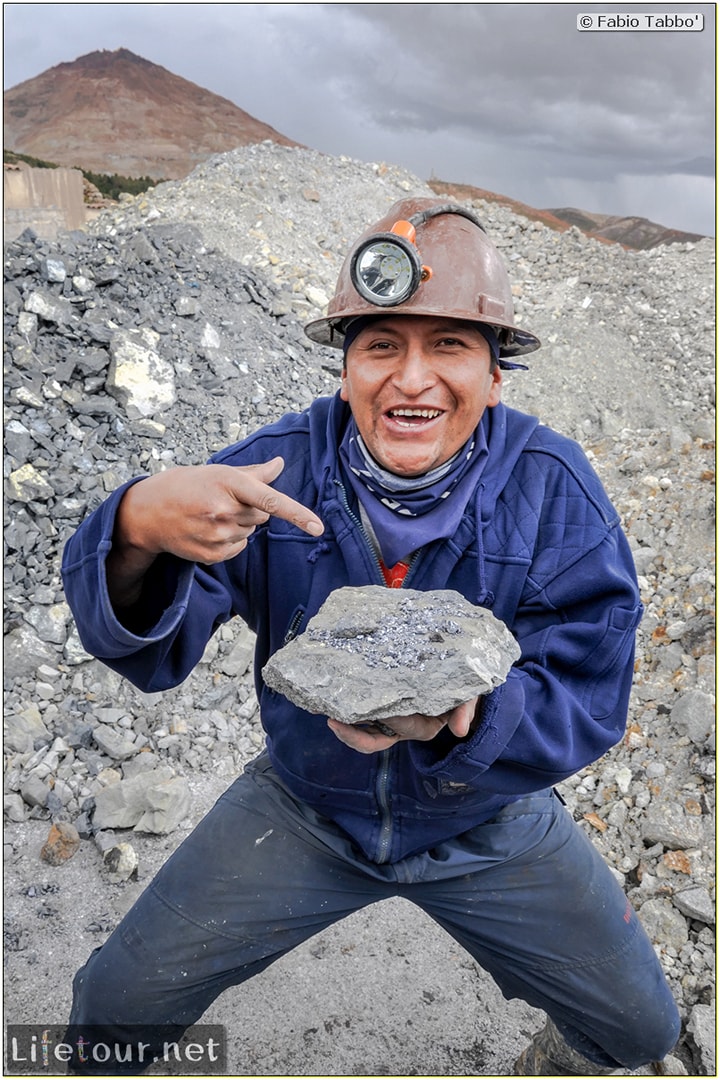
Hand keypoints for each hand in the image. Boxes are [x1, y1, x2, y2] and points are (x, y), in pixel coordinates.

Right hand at [106, 457, 322, 606]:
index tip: (318, 528)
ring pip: (250, 532)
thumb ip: (253, 473)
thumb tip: (280, 465)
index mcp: (228, 484)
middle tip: (222, 501)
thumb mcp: (217, 472)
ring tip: (210, 515)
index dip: (298, 514)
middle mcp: (224, 510)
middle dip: (250, 509)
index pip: (271, 501)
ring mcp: (217, 535)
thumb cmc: (185, 485)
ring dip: (239, 525)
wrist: (148, 513)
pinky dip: (230, 541)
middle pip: (263, 516)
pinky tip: (208, 530)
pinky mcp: (212, 555)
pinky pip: (239, 548)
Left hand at [327, 698, 477, 753]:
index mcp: (424, 726)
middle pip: (375, 740)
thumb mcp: (469, 698)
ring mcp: (393, 724)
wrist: (462, 683)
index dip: (383, 719)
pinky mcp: (386, 715)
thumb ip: (465, 711)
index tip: (367, 707)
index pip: (400, 725)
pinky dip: (350, 719)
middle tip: (333, 719)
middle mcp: (405, 730)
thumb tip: (459, 730)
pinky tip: (337, 705)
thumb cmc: (464, 691)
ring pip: (366, 736)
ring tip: (329, 715)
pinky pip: (365, 723)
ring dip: (347, 730)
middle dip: (353, 734)